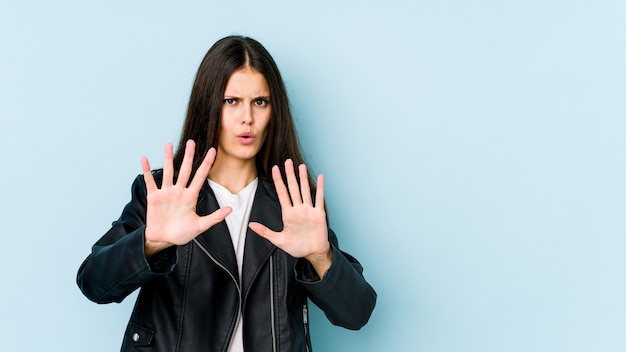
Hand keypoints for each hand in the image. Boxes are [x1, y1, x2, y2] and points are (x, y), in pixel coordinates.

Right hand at [141, 140, 231, 256]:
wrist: (164, 240)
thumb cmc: (182, 233)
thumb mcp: (200, 226)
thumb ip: (215, 217)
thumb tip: (230, 209)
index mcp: (191, 196)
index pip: (201, 176)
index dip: (207, 163)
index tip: (212, 150)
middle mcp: (179, 191)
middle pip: (185, 169)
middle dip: (189, 155)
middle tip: (191, 141)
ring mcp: (166, 193)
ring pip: (168, 171)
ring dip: (167, 158)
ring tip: (168, 144)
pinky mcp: (154, 197)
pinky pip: (150, 181)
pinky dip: (147, 171)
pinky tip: (144, 159)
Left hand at [249, 160, 331, 276]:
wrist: (313, 253)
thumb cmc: (297, 247)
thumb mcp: (278, 240)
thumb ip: (265, 232)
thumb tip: (250, 225)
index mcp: (288, 214)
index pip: (282, 193)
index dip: (278, 181)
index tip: (274, 169)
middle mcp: (298, 209)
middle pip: (293, 188)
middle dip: (289, 175)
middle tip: (287, 161)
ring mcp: (309, 210)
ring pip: (305, 190)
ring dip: (303, 178)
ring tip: (301, 166)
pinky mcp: (319, 214)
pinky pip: (319, 198)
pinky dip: (321, 188)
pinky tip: (321, 177)